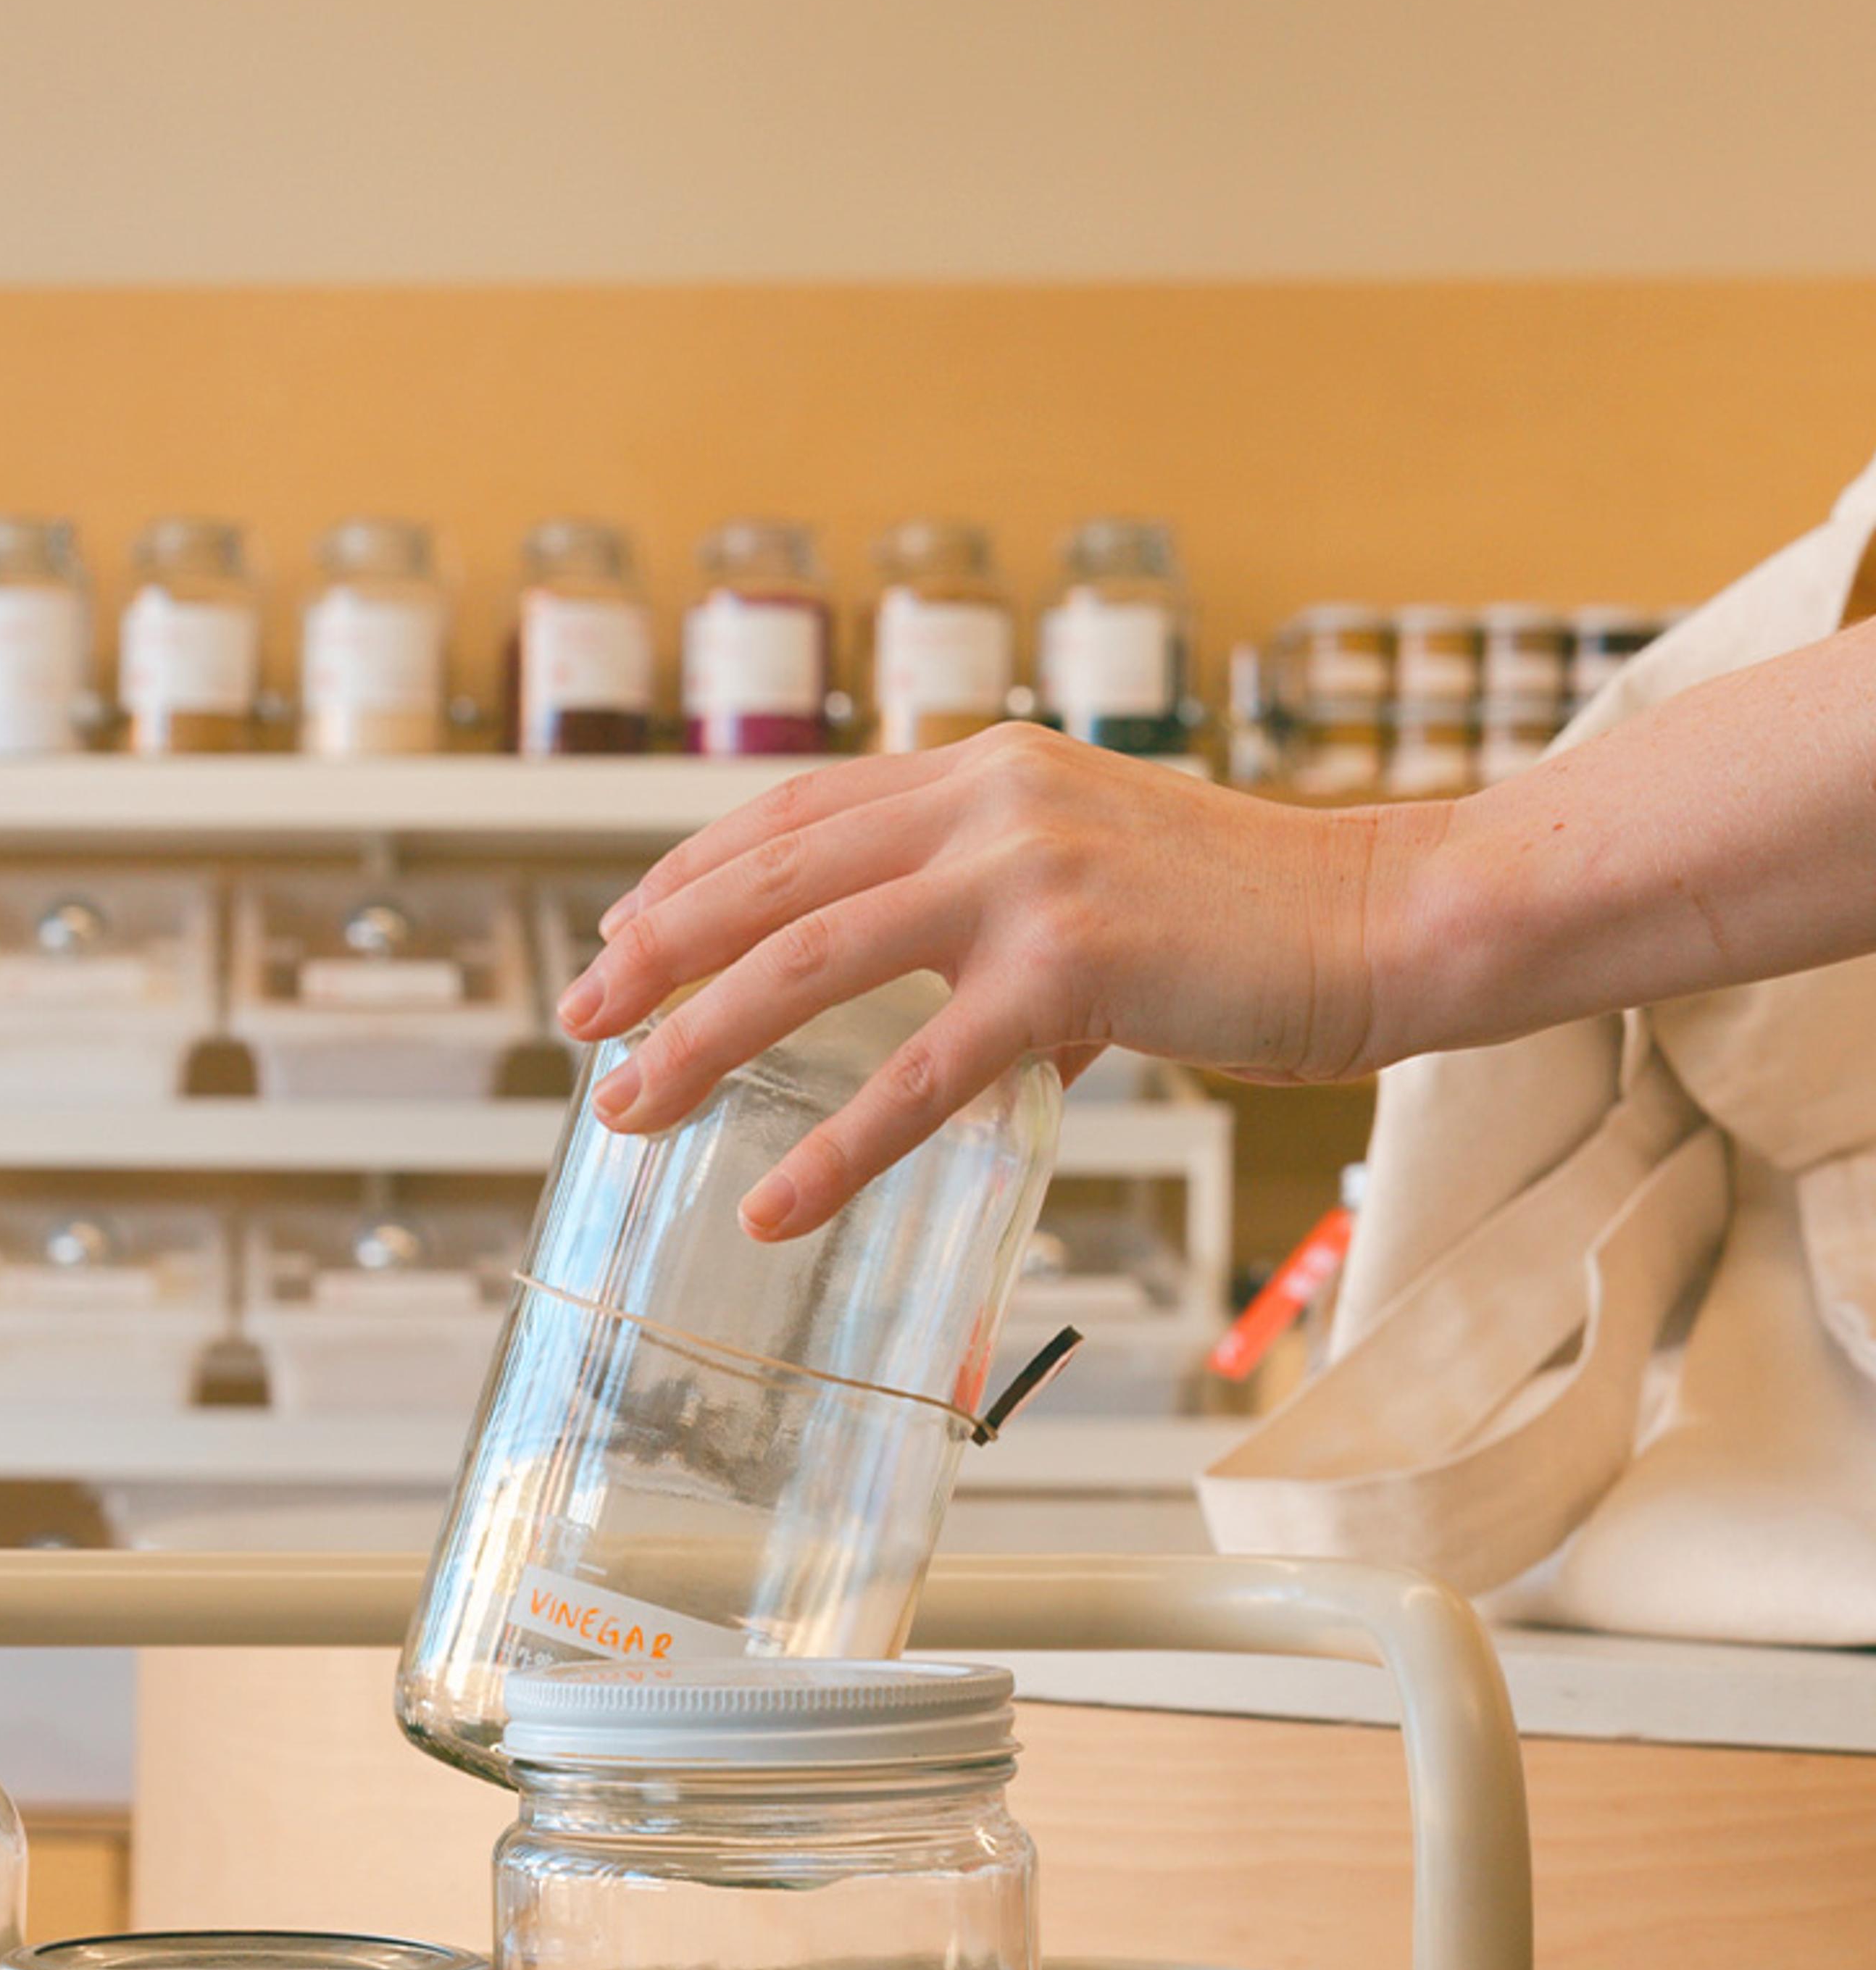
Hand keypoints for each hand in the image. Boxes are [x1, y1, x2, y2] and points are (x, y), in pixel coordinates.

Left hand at [554, 728, 1416, 1239]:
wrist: (1390, 916)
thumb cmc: (1255, 915)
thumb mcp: (1099, 877)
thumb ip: (1000, 917)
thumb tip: (929, 1012)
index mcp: (986, 769)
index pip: (794, 815)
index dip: (689, 876)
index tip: (619, 938)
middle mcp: (990, 800)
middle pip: (770, 878)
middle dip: (655, 954)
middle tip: (579, 1023)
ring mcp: (1028, 877)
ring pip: (810, 961)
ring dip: (702, 1040)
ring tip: (631, 1107)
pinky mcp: (1074, 968)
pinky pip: (919, 1072)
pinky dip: (836, 1145)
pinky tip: (777, 1200)